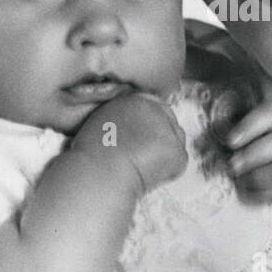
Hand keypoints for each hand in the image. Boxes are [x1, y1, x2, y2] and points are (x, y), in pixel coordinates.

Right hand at [70, 91, 186, 193]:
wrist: (99, 172)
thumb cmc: (93, 154)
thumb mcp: (102, 120)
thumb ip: (123, 115)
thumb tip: (134, 126)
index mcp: (136, 98)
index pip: (154, 107)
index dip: (148, 126)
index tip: (142, 139)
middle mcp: (156, 108)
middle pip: (168, 122)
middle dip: (159, 138)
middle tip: (142, 155)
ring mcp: (171, 129)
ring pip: (175, 141)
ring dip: (165, 152)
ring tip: (142, 164)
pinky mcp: (178, 151)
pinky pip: (179, 161)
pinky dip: (169, 170)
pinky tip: (149, 172)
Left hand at [225, 96, 271, 214]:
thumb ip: (249, 122)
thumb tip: (217, 128)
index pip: (270, 115)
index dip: (249, 127)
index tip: (230, 141)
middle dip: (252, 156)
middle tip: (231, 166)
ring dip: (256, 179)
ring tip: (240, 181)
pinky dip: (264, 195)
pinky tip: (249, 193)